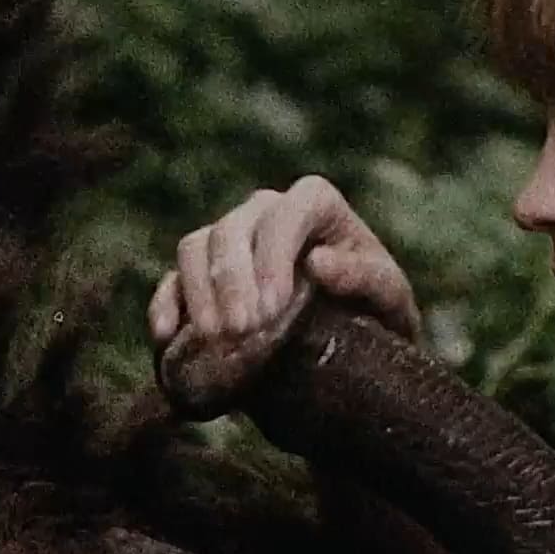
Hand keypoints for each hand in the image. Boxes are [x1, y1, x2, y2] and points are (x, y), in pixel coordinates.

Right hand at [148, 176, 421, 413]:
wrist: (353, 347)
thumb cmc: (377, 313)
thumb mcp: (389, 300)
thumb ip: (364, 277)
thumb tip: (319, 262)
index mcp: (318, 205)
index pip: (289, 211)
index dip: (274, 255)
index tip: (273, 309)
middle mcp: (268, 213)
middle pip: (233, 228)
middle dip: (233, 281)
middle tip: (243, 333)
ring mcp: (232, 241)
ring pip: (195, 246)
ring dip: (201, 293)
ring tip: (218, 340)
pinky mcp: (204, 277)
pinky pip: (172, 279)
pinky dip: (166, 304)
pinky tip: (168, 335)